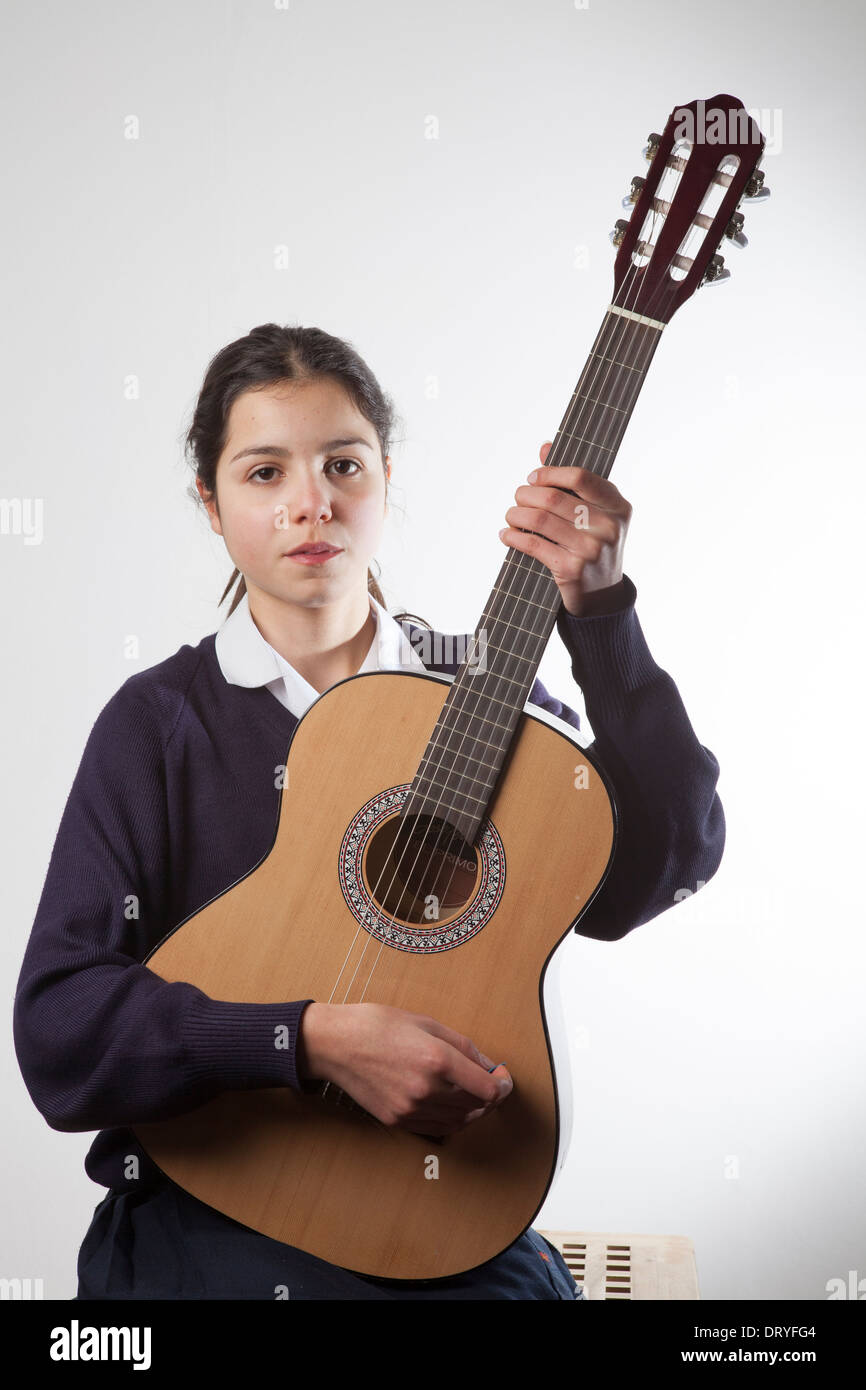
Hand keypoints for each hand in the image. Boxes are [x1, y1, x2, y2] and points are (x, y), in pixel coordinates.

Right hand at [297, 1002, 512, 1135]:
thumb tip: (487, 1064)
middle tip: (491, 1081)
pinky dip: (451, 1119)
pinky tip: (450, 1104)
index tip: (504, 1077)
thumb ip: (462, 1045)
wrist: (336, 1045)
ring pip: (460, 1121)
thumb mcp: (426, 1022)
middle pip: (477, 1106)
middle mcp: (426, 1089)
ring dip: (473, 1110)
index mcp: (437, 1060)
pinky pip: (437, 1128)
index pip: (488, 1088)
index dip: (504, 1085)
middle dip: (491, 1095)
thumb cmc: (377, 1025)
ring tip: (472, 1093)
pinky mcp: (398, 1121)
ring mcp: (411, 1109)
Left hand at [499, 441, 632, 615]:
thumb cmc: (595, 546)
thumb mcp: (595, 514)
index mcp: (618, 506)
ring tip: (511, 516)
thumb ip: (573, 482)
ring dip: (515, 514)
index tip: (532, 477)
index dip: (549, 473)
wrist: (602, 596)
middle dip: (526, 495)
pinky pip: (532, 545)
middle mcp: (608, 527)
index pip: (579, 477)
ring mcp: (590, 550)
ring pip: (539, 520)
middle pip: (553, 498)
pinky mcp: (571, 570)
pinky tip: (506, 534)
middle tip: (518, 499)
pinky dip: (513, 537)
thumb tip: (545, 447)